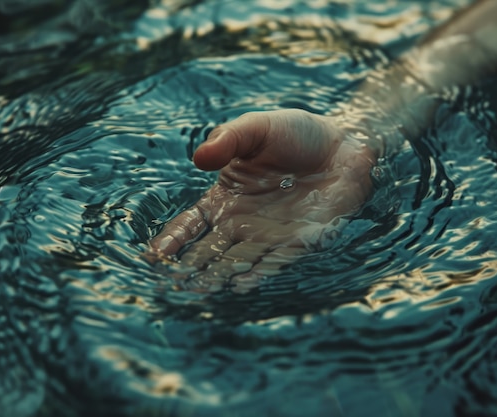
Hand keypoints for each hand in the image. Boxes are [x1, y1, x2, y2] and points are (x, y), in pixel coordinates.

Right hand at [149, 109, 377, 290]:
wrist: (342, 144)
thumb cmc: (295, 133)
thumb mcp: (256, 127)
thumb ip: (228, 139)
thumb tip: (200, 158)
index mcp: (225, 198)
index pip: (191, 225)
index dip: (172, 239)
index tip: (154, 256)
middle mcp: (242, 222)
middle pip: (209, 252)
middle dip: (190, 270)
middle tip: (171, 286)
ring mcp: (270, 235)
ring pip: (237, 262)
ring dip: (218, 278)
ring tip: (198, 292)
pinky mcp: (299, 241)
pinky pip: (275, 261)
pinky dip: (257, 274)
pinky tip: (240, 285)